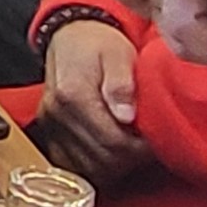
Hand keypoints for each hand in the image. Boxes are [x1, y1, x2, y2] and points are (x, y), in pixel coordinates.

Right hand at [37, 20, 150, 185]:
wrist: (72, 36)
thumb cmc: (98, 43)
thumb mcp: (118, 53)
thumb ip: (121, 83)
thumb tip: (126, 115)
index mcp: (73, 94)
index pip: (112, 142)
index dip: (140, 150)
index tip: (156, 142)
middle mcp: (57, 115)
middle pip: (102, 160)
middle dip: (130, 159)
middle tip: (147, 146)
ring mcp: (50, 126)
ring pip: (89, 170)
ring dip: (115, 166)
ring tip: (131, 147)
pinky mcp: (49, 134)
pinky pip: (74, 167)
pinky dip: (95, 166)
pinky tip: (110, 152)